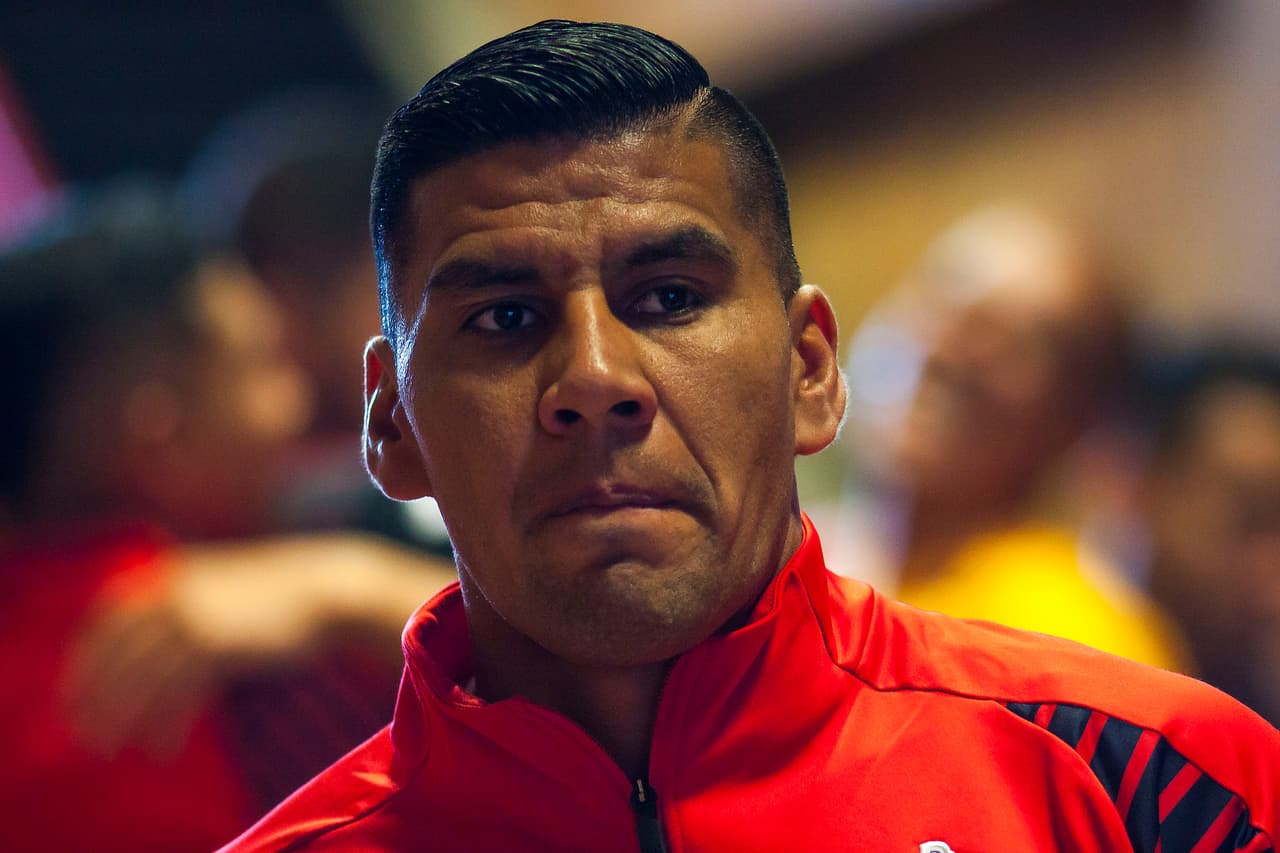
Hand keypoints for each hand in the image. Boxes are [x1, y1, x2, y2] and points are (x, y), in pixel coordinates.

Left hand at [62, 534, 455, 760]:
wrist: (327, 589)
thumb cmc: (280, 594)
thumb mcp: (222, 586)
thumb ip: (186, 603)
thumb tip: (155, 643)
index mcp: (171, 576)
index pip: (106, 618)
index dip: (85, 657)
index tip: (79, 690)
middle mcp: (175, 595)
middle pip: (114, 653)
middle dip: (93, 696)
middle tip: (86, 731)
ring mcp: (195, 619)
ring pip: (140, 679)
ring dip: (121, 719)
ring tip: (114, 749)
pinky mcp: (219, 646)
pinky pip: (178, 695)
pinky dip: (166, 726)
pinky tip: (163, 748)